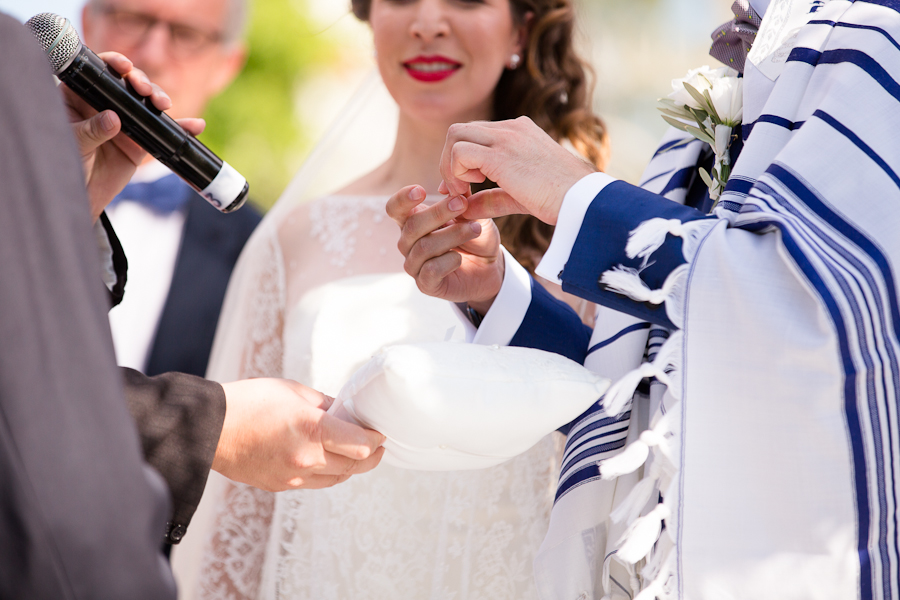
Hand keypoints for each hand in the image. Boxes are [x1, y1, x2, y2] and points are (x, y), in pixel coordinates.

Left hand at [62, 52, 204, 221]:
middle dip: (141, 83)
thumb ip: (91, 130)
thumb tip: (113, 118)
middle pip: (127, 84)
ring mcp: (124, 122)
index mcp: (79, 97)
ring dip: (159, 99)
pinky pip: (162, 131)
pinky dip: (180, 128)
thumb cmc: (65, 164)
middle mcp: (103, 104)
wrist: (81, 196)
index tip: (124, 67)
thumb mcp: (74, 145)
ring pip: (146, 103)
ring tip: (164, 105)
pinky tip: (194, 126)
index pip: (97, 73)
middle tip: (146, 92)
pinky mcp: (140, 141)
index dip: (112, 64)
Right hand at [213, 378, 385, 491]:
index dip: (376, 439)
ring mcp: (293, 477)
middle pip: (354, 466)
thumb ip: (325, 405)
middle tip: (378, 446)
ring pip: (337, 478)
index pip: (361, 444)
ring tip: (357, 454)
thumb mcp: (294, 391)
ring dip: (351, 468)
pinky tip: (329, 461)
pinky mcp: (280, 486)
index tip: (380, 432)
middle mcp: (306, 458)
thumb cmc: (249, 402)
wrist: (209, 428)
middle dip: (371, 456)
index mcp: (312, 429)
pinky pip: (315, 484)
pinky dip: (328, 473)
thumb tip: (345, 414)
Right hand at [387, 185, 503, 313]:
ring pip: (424, 247)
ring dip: (452, 235)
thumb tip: (449, 184)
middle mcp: (408, 243)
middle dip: (439, 213)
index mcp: (413, 222)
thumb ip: (461, 197)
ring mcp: (415, 265)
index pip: (395, 209)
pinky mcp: (426, 285)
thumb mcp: (473, 213)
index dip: (402, 199)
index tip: (421, 190)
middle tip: (463, 204)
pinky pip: (431, 270)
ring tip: (475, 229)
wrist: (490, 267)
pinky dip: (449, 261)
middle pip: (412, 226)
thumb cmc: (476, 236)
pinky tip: (460, 258)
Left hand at [439, 116, 595, 224]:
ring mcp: (506, 137)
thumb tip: (464, 209)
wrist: (582, 200)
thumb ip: (491, 198)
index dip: (460, 160)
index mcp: (520, 132)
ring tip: (463, 191)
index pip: (476, 134)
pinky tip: (470, 190)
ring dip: (450, 165)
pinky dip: (455, 172)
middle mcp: (511, 128)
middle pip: (460, 130)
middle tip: (457, 190)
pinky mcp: (500, 154)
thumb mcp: (519, 196)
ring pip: (455, 135)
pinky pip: (459, 152)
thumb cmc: (560, 200)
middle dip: (450, 160)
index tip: (459, 188)